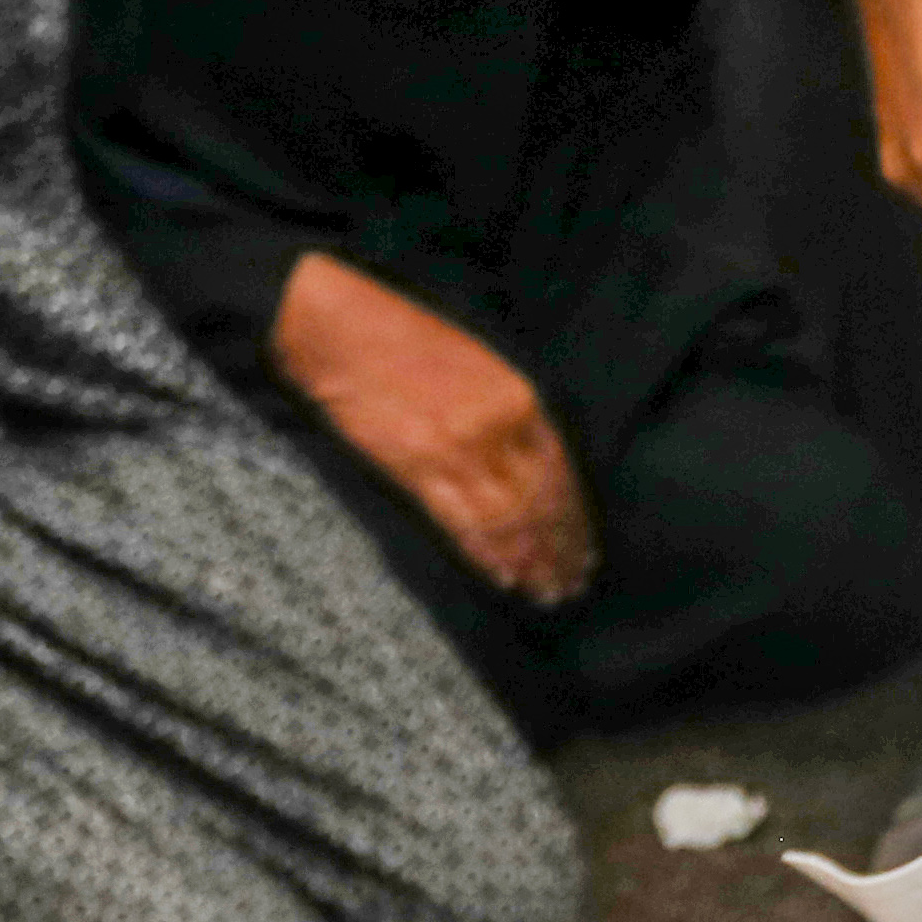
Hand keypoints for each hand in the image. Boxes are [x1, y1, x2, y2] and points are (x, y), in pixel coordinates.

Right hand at [272, 251, 594, 603]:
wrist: (337, 329)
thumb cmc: (406, 335)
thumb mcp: (482, 363)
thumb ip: (513, 413)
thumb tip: (535, 464)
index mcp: (519, 399)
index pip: (560, 472)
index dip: (574, 516)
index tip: (584, 546)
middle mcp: (497, 431)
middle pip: (539, 504)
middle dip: (559, 548)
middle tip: (572, 581)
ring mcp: (457, 454)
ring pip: (508, 522)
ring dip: (530, 562)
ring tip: (547, 591)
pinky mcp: (415, 472)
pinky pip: (462, 525)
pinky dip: (486, 556)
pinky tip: (503, 579)